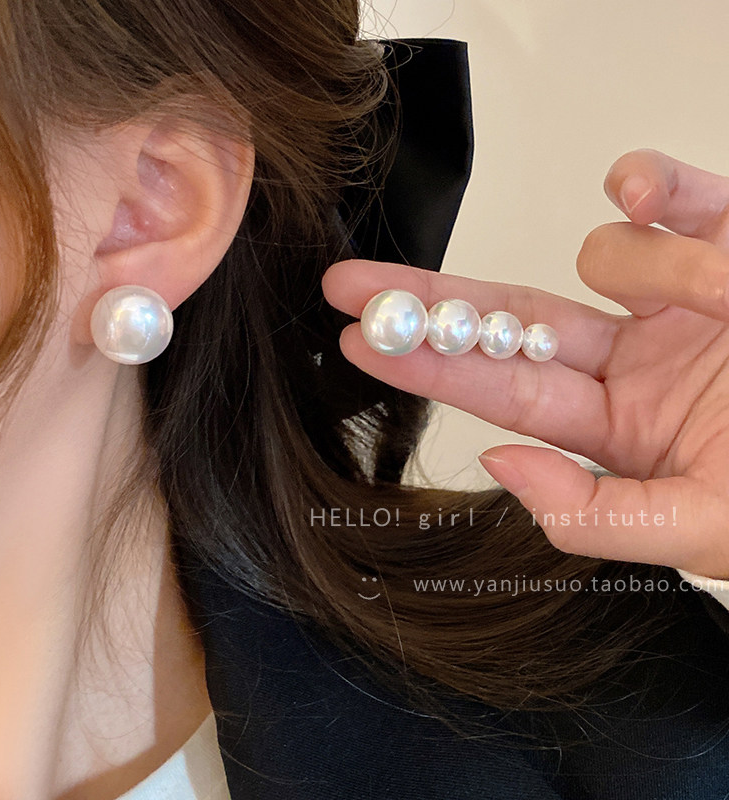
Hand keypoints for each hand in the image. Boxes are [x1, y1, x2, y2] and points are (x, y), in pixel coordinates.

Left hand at [322, 149, 728, 579]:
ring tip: (719, 295)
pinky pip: (673, 193)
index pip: (502, 388)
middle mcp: (640, 358)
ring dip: (645, 265)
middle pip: (508, 319)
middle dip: (430, 300)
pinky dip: (652, 187)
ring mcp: (682, 297)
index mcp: (623, 427)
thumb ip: (599, 515)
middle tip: (353, 284)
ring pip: (606, 250)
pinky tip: (646, 194)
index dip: (429, 363)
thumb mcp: (709, 530)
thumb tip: (503, 467)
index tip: (361, 341)